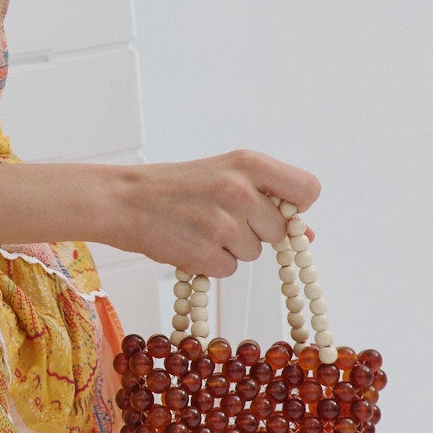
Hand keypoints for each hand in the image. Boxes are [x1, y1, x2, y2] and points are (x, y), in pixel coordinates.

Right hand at [115, 149, 321, 276]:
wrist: (123, 200)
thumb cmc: (175, 187)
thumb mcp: (225, 175)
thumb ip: (268, 198)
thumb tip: (306, 234)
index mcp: (249, 164)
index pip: (308, 190)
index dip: (297, 207)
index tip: (278, 210)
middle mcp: (240, 191)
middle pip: (279, 230)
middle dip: (257, 232)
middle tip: (222, 218)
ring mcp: (223, 224)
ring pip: (253, 252)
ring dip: (231, 248)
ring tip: (200, 227)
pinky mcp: (206, 254)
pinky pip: (229, 269)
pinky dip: (212, 263)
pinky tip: (190, 242)